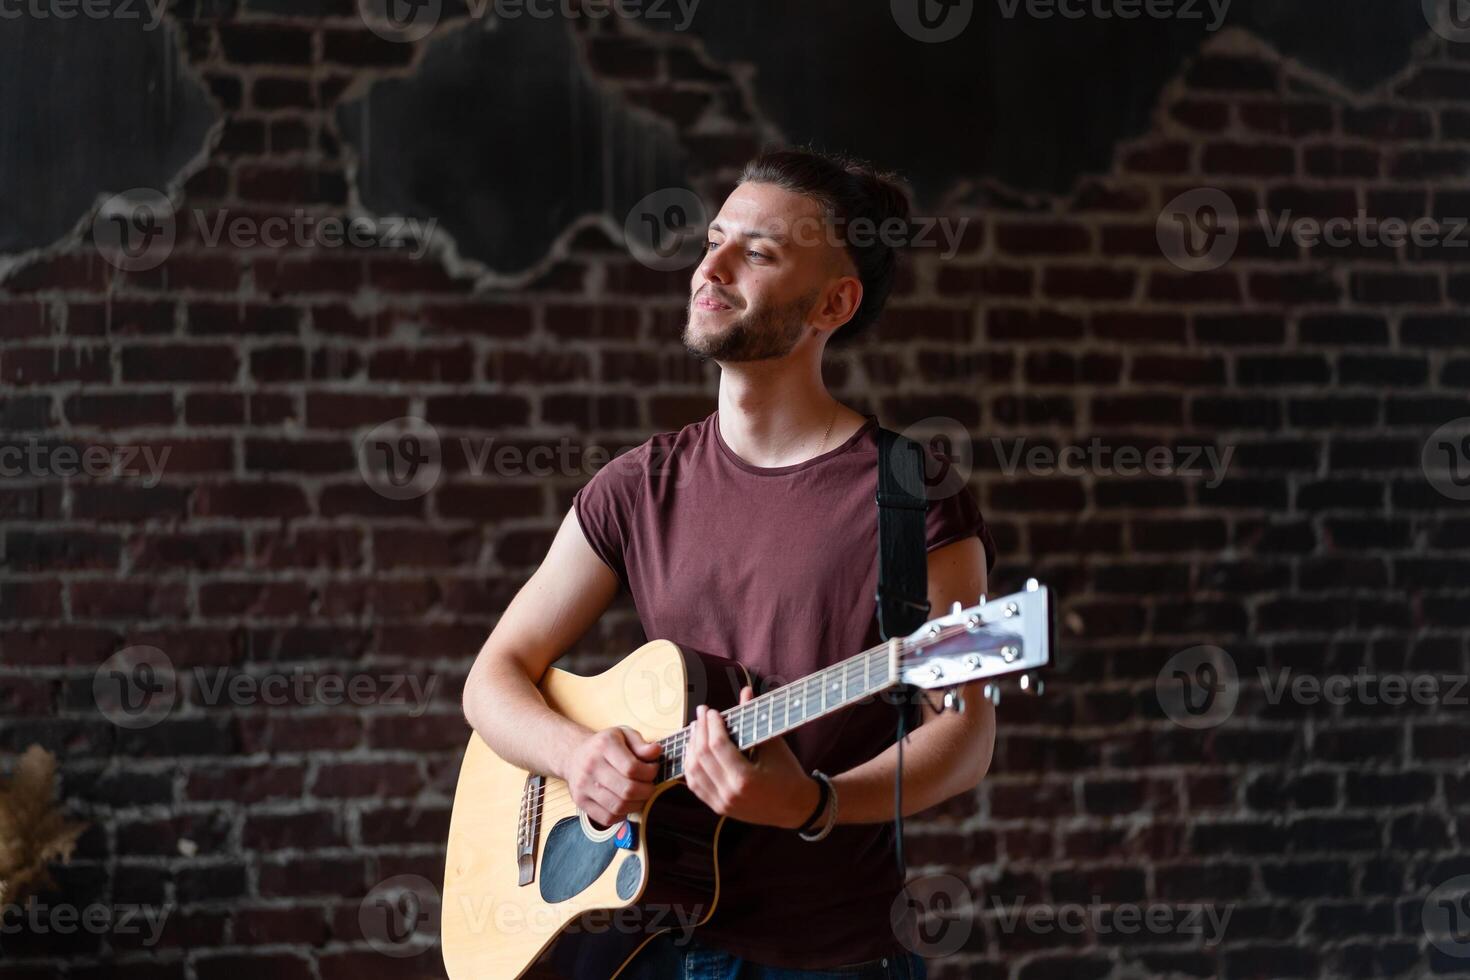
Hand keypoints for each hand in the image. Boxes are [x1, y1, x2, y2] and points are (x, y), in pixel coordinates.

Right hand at [563, 726, 660, 827]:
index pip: (632, 768)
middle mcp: (591, 765)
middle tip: (649, 786)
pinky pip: (607, 818)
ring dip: (636, 805)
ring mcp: (583, 785)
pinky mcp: (580, 801)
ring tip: (640, 796)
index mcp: (604, 745)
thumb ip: (641, 744)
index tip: (653, 770)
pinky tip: (625, 804)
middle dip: (646, 791)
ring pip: (618, 806)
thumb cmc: (605, 746)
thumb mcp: (624, 735)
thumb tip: (656, 751)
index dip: (650, 773)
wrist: (574, 755)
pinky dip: (622, 815)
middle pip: (627, 790)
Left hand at [683, 686, 820, 828]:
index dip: (712, 725)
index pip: (718, 746)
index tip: (712, 711)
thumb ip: (755, 717)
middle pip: (702, 757)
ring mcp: (722, 804)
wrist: (796, 807)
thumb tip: (746, 691)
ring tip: (696, 729)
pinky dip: (691, 766)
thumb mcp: (774, 745)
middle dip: (699, 731)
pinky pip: (695, 786)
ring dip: (691, 747)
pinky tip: (694, 751)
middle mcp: (729, 794)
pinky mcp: (718, 808)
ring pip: (693, 772)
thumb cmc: (788, 773)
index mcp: (745, 779)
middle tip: (701, 714)